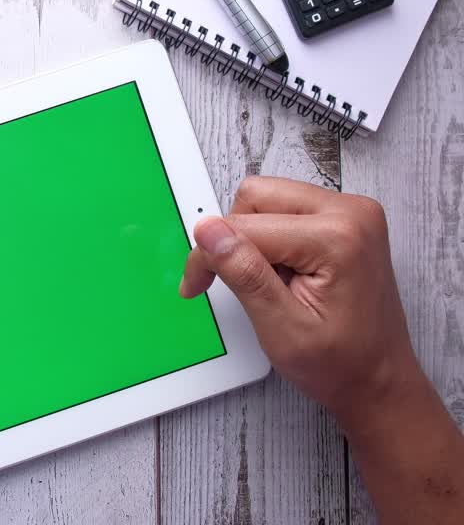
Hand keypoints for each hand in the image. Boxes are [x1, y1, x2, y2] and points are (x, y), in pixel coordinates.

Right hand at [180, 176, 463, 523]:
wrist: (379, 380)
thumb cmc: (340, 364)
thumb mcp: (280, 328)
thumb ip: (244, 273)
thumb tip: (208, 229)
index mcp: (338, 237)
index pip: (244, 225)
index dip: (209, 257)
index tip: (196, 286)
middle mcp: (351, 212)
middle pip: (256, 197)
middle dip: (234, 239)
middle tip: (240, 284)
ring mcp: (352, 212)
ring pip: (267, 198)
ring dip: (253, 238)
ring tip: (270, 281)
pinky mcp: (346, 218)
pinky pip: (286, 208)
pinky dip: (271, 237)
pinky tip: (284, 271)